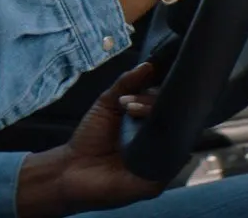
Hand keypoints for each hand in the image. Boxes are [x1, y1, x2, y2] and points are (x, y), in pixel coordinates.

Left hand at [16, 63, 165, 217]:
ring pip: (175, 139)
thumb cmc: (90, 138)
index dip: (166, 92)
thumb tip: (149, 65)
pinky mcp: (156, 181)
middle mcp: (161, 142)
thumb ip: (126, 83)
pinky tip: (147, 137)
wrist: (71, 169)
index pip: (170, 105)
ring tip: (131, 112)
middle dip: (156, 106)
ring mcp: (161, 162)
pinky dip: (161, 148)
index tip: (152, 82)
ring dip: (157, 123)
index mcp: (152, 124)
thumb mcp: (107, 103)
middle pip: (176, 120)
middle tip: (129, 104)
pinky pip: (170, 164)